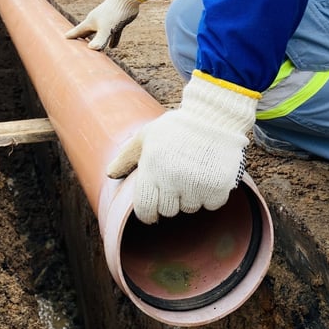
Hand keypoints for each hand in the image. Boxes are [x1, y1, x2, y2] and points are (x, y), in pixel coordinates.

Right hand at [65, 0, 141, 48]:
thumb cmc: (115, 12)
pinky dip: (112, 40)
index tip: (63, 39)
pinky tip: (113, 47)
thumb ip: (100, 39)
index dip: (71, 36)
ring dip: (97, 41)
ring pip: (99, 34)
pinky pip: (112, 34)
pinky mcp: (116, 23)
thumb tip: (92, 48)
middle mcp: (97, 21)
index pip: (78, 31)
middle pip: (87, 32)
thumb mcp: (107, 28)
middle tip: (76, 47)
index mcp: (91, 22)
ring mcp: (107, 21)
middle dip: (82, 40)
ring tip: (94, 50)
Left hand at [106, 72, 258, 223]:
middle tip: (177, 179)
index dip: (148, 213)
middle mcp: (173, 181)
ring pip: (190, 208)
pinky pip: (211, 204)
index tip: (153, 210)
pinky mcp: (218, 187)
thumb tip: (110, 174)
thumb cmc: (177, 127)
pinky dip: (211, 194)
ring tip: (194, 172)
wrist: (214, 116)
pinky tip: (209, 174)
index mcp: (152, 170)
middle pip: (169, 211)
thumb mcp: (147, 136)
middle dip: (171, 199)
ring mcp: (197, 185)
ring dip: (191, 196)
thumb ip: (127, 157)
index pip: (145, 210)